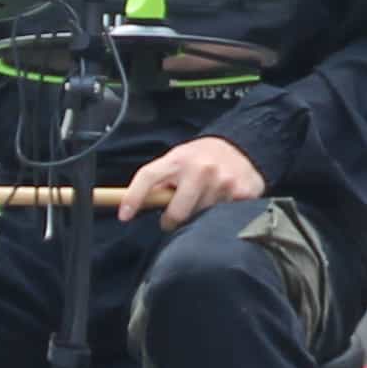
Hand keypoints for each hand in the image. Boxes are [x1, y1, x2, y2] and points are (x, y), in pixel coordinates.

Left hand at [117, 135, 265, 223]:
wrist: (239, 147)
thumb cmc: (200, 160)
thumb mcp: (177, 161)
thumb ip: (159, 182)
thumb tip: (130, 206)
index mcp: (178, 159)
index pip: (148, 177)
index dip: (133, 197)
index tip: (124, 216)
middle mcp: (200, 168)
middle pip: (177, 211)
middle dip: (172, 220)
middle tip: (173, 219)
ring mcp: (223, 180)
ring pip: (202, 217)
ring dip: (200, 216)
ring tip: (205, 201)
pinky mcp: (243, 191)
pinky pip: (225, 216)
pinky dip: (222, 214)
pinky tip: (223, 202)